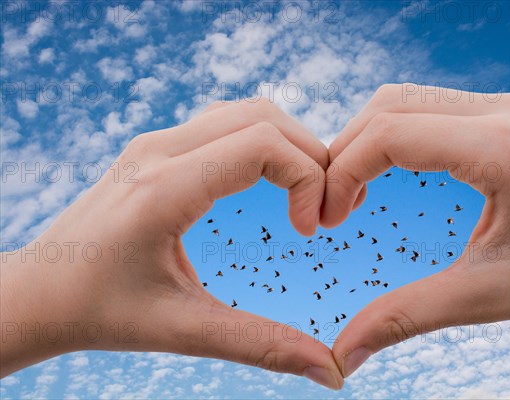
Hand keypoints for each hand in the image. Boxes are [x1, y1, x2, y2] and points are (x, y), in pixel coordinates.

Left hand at [0, 99, 343, 389]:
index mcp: (163, 188)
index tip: (311, 230)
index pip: (262, 144)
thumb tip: (329, 371)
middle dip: (310, 156)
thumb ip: (260, 345)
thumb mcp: (180, 330)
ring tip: (303, 193)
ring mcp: (154, 143)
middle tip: (320, 210)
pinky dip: (262, 141)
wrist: (39, 292)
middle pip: (264, 117)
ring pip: (245, 112)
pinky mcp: (155, 148)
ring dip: (288, 144)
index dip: (308, 178)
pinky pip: (225, 122)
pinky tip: (268, 181)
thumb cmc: (97, 311)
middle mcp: (158, 150)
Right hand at [321, 83, 509, 376]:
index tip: (326, 220)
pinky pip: (427, 109)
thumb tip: (344, 354)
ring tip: (352, 194)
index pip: (390, 134)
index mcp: (501, 147)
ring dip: (366, 142)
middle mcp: (502, 112)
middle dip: (345, 154)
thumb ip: (407, 316)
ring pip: (404, 102)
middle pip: (388, 107)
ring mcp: (504, 108)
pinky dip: (392, 137)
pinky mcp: (503, 117)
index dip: (341, 172)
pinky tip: (386, 174)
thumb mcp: (489, 296)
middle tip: (331, 209)